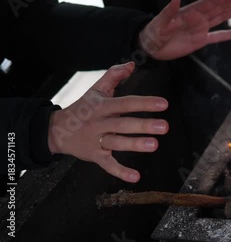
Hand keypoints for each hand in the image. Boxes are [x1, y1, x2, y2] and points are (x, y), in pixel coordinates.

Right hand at [47, 62, 168, 182]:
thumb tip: (131, 64)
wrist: (56, 130)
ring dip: (135, 144)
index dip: (144, 103)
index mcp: (102, 106)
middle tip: (164, 127)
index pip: (126, 103)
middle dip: (143, 125)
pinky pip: (108, 164)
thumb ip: (114, 76)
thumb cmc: (83, 108)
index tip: (163, 104)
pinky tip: (136, 177)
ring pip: (117, 143)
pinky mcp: (94, 156)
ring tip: (154, 145)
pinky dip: (120, 172)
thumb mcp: (96, 90)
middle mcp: (100, 123)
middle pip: (123, 124)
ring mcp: (96, 140)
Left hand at [138, 0, 230, 59]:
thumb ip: (168, 12)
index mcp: (191, 12)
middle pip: (220, 7)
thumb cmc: (153, 33)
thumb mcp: (160, 23)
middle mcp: (198, 18)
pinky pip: (219, 36)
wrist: (151, 47)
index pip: (212, 2)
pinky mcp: (201, 40)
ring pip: (221, 18)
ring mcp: (201, 29)